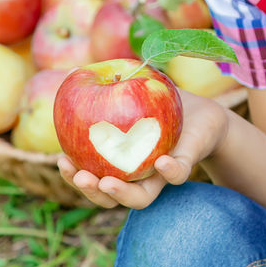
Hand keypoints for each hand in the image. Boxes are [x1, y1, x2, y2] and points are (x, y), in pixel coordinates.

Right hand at [57, 88, 230, 209]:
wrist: (204, 114)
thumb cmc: (162, 105)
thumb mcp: (132, 92)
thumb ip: (106, 85)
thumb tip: (72, 68)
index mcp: (119, 163)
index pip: (92, 178)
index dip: (74, 176)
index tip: (62, 160)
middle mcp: (138, 176)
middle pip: (111, 197)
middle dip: (92, 192)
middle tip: (81, 177)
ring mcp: (162, 175)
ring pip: (141, 198)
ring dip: (122, 195)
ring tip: (107, 183)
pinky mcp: (186, 166)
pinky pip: (178, 175)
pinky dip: (169, 172)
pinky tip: (161, 162)